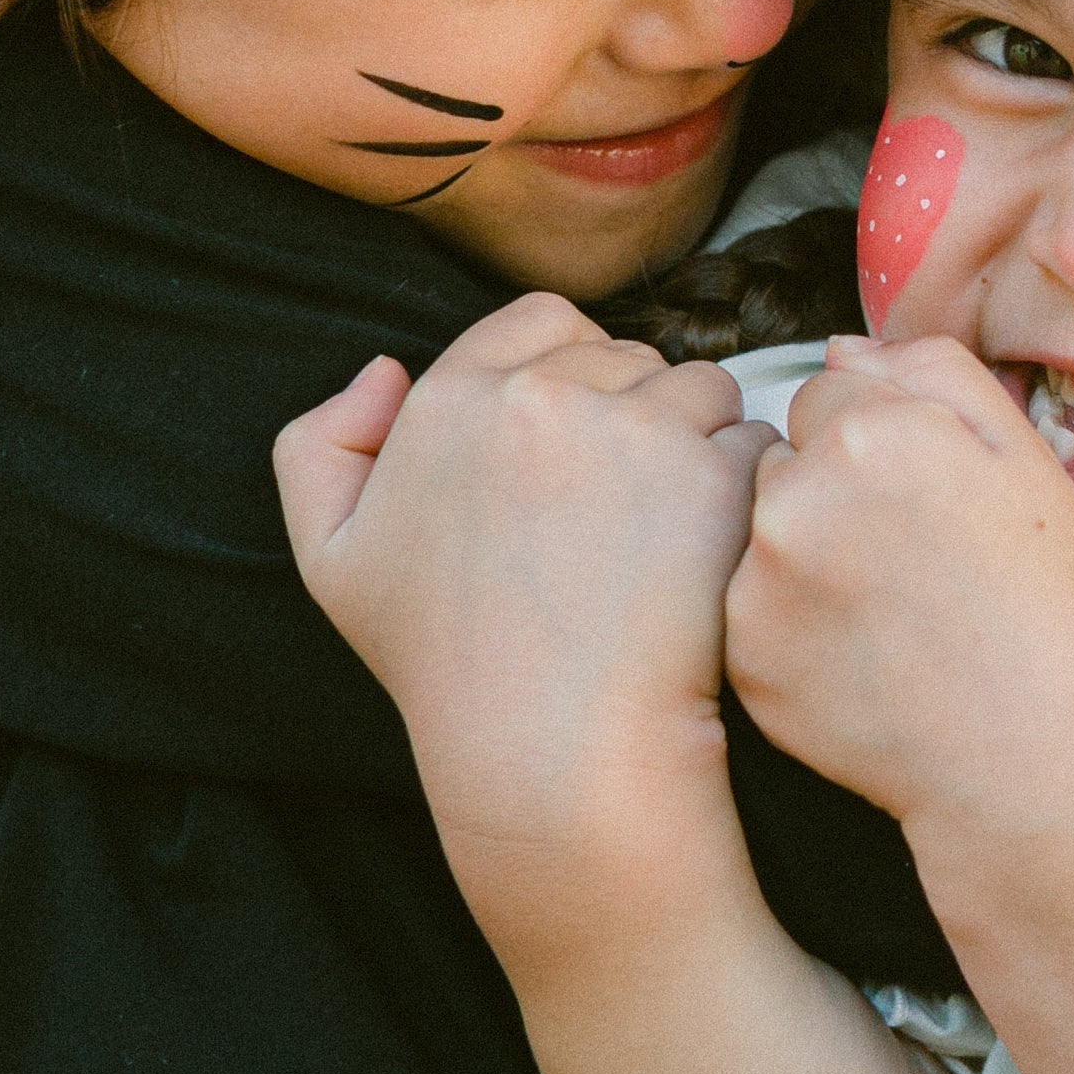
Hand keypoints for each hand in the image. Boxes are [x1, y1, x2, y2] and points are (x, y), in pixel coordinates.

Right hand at [273, 293, 773, 946]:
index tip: (576, 451)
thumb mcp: (334, 561)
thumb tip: (383, 369)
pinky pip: (754, 443)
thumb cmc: (446, 665)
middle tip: (618, 516)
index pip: (543, 320)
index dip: (572, 372)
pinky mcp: (711, 476)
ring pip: (701, 389)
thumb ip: (319, 448)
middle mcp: (536, 396)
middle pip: (629, 353)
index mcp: (447, 398)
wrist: (550, 754)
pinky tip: (706, 557)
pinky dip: (744, 489)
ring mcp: (630, 431)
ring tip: (662, 538)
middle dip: (635, 413)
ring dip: (697, 444)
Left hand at [723, 336, 1073, 843]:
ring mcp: (762, 581)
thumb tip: (843, 352)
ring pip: (760, 535)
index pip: (828, 393)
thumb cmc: (1049, 607)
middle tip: (904, 560)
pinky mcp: (745, 656)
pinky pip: (751, 612)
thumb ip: (935, 375)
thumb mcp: (1027, 460)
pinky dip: (791, 627)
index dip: (876, 443)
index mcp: (875, 432)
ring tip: (885, 613)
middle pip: (785, 460)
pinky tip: (860, 657)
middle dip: (828, 492)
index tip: (916, 496)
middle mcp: (800, 496)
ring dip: (802, 556)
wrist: (1035, 757)